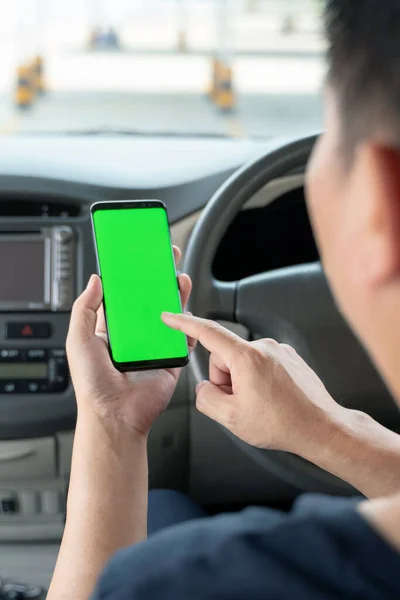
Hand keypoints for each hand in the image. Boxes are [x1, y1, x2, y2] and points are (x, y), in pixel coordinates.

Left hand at [67, 247, 193, 435]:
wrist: (115, 415)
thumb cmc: (93, 384)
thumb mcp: (78, 339)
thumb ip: (85, 307)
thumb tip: (96, 279)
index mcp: (111, 328)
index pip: (122, 295)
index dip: (130, 275)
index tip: (136, 256)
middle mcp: (133, 335)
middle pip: (149, 299)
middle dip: (157, 278)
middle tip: (164, 257)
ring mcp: (153, 345)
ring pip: (168, 313)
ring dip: (175, 294)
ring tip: (178, 277)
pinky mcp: (171, 358)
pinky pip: (182, 337)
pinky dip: (187, 324)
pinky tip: (186, 310)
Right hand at [161, 313, 346, 454]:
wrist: (321, 428)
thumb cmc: (283, 423)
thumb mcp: (231, 418)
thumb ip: (206, 398)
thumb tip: (205, 389)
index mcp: (247, 357)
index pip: (208, 332)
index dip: (184, 324)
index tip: (170, 316)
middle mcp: (264, 348)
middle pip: (224, 357)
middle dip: (225, 380)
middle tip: (241, 404)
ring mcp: (279, 352)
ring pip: (242, 364)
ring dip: (242, 383)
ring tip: (260, 404)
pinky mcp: (289, 358)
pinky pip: (260, 366)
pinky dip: (258, 382)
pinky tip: (271, 400)